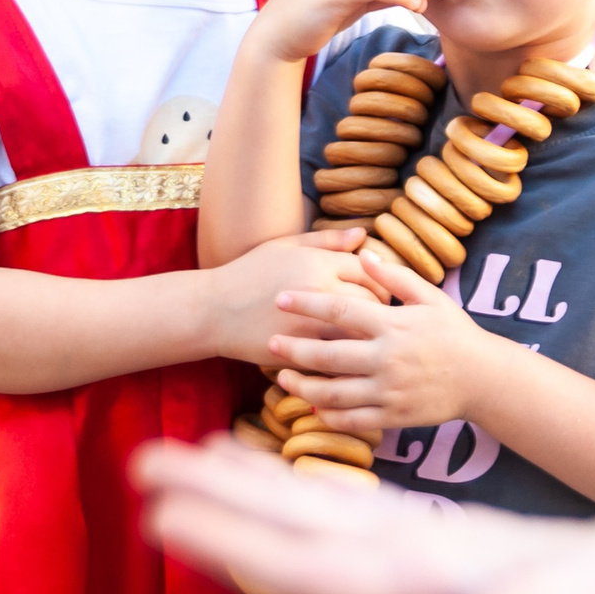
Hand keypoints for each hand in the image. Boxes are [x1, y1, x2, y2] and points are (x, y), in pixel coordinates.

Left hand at [134, 437, 594, 593]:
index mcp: (410, 590)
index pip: (300, 568)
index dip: (230, 543)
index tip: (163, 520)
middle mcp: (389, 577)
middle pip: (280, 539)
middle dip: (209, 507)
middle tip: (138, 471)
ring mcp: (400, 558)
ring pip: (298, 518)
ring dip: (236, 488)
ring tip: (175, 458)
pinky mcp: (419, 540)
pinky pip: (335, 507)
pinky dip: (290, 482)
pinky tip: (257, 459)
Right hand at [208, 230, 382, 365]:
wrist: (213, 310)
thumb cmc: (248, 273)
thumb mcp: (285, 246)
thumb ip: (327, 240)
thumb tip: (362, 235)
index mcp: (319, 262)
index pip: (370, 270)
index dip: (378, 281)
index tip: (376, 292)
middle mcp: (320, 290)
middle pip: (374, 301)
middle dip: (381, 310)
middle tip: (378, 318)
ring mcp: (313, 323)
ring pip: (362, 332)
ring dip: (368, 336)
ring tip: (367, 339)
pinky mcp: (303, 352)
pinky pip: (340, 357)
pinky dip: (349, 358)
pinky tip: (348, 358)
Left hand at [267, 250, 500, 433]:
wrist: (484, 379)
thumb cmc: (455, 333)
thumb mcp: (431, 297)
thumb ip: (395, 277)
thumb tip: (363, 255)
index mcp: (392, 324)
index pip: (340, 309)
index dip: (307, 302)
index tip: (280, 297)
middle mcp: (387, 358)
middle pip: (328, 354)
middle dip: (294, 349)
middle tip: (269, 343)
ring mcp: (389, 390)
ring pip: (334, 393)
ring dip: (303, 387)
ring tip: (282, 379)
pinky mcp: (394, 415)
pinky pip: (353, 419)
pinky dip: (328, 416)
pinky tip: (312, 407)